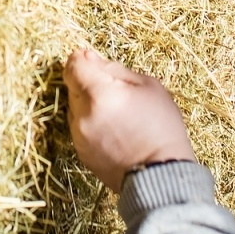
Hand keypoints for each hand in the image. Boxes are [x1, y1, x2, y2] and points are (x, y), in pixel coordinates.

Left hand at [64, 47, 194, 193]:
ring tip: (118, 114)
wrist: (161, 175)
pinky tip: (115, 131)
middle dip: (89, 83)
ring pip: (75, 108)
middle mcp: (82, 115)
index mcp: (99, 94)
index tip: (92, 61)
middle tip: (117, 92)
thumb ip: (114, 69)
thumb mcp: (148, 87)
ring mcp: (79, 136)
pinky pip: (79, 128)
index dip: (81, 60)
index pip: (72, 67)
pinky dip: (91, 123)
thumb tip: (89, 58)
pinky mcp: (80, 152)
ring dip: (89, 104)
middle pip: (73, 87)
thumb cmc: (162, 128)